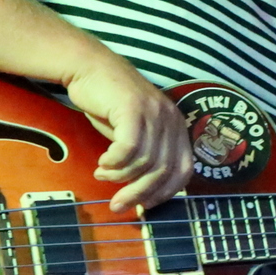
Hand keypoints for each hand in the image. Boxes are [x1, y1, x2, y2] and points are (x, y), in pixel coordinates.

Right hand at [64, 55, 191, 212]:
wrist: (91, 68)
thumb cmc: (112, 106)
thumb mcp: (136, 133)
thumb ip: (145, 157)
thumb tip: (144, 195)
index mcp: (177, 127)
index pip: (184, 170)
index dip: (166, 193)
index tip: (144, 206)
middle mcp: (171, 119)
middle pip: (163, 170)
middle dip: (139, 194)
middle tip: (117, 205)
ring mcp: (153, 111)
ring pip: (145, 161)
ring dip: (120, 177)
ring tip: (102, 173)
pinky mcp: (133, 107)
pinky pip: (128, 148)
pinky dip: (114, 162)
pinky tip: (102, 161)